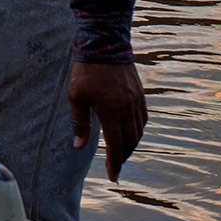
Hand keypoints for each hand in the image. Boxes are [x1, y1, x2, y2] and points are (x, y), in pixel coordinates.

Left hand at [68, 61, 146, 180]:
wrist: (105, 44)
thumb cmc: (86, 71)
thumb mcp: (76, 97)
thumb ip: (80, 123)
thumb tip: (79, 147)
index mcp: (111, 111)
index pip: (116, 145)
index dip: (115, 163)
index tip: (113, 176)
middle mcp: (127, 108)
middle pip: (130, 141)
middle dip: (124, 157)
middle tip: (116, 167)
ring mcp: (136, 101)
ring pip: (139, 131)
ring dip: (132, 145)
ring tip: (122, 153)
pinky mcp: (140, 93)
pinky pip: (143, 118)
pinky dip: (139, 130)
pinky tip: (132, 133)